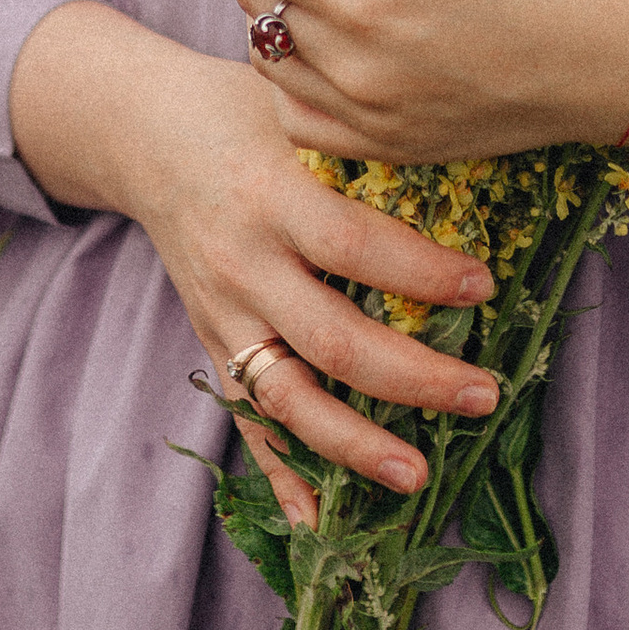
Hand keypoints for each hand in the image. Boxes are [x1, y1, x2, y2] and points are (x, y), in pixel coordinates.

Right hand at [6, 0, 502, 527]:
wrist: (144, 131)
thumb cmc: (245, 107)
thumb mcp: (297, 107)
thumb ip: (364, 142)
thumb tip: (474, 156)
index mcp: (271, 194)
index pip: (352, 245)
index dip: (420, 273)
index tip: (484, 288)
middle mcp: (242, 262)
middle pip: (330, 338)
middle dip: (412, 377)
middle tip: (484, 396)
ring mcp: (221, 311)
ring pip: (286, 396)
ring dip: (352, 445)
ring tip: (417, 476)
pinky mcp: (211, 342)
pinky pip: (245, 419)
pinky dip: (280, 473)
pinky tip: (318, 522)